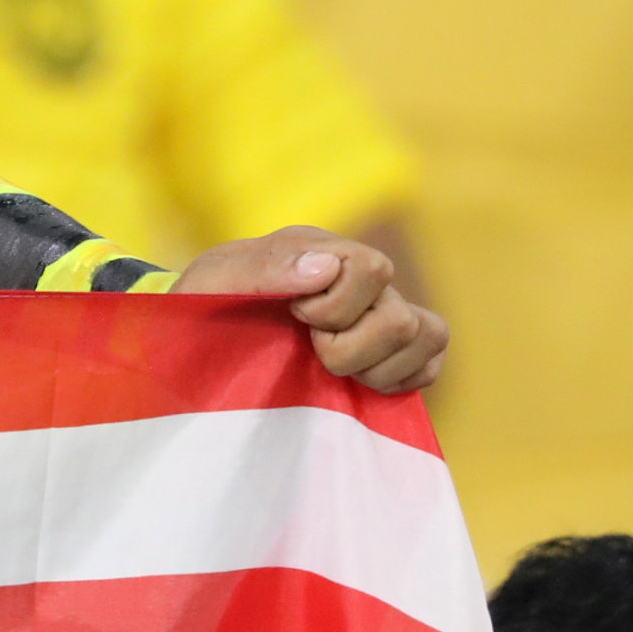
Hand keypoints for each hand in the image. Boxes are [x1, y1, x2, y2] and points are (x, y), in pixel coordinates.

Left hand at [173, 224, 446, 393]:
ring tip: (332, 368)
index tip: (292, 316)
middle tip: (310, 349)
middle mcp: (364, 279)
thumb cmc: (205, 305)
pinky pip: (431, 363)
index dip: (332, 307)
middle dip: (349, 347)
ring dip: (375, 366)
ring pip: (429, 336)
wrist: (201, 341)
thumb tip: (327, 268)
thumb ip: (263, 268)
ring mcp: (384, 312)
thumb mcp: (215, 281)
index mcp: (325, 250)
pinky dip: (400, 379)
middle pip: (401, 319)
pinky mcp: (395, 351)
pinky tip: (359, 381)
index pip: (372, 269)